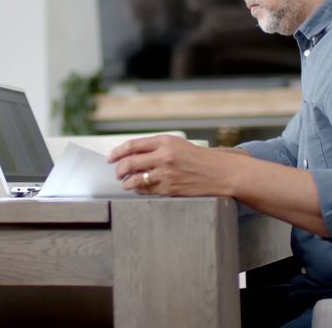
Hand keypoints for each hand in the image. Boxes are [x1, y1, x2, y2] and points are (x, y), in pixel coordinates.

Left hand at [107, 135, 244, 196]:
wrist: (220, 173)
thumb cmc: (199, 159)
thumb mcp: (178, 145)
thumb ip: (156, 147)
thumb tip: (132, 154)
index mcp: (165, 141)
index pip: (133, 145)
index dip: (117, 152)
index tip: (110, 157)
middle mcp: (164, 156)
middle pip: (130, 162)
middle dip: (119, 169)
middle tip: (117, 173)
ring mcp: (166, 173)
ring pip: (135, 179)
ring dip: (127, 182)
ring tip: (126, 183)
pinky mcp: (170, 188)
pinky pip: (146, 190)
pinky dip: (139, 190)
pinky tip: (138, 189)